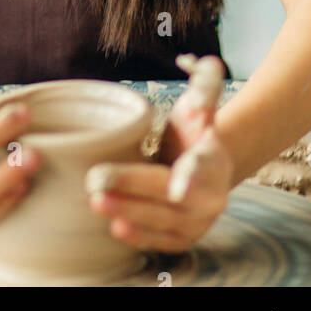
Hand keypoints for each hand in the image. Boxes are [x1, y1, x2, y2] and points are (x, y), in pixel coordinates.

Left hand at [84, 54, 233, 253]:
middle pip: (171, 194)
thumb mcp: (199, 102)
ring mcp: (199, 221)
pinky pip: (161, 241)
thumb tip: (206, 68)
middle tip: (96, 179)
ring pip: (163, 221)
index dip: (192, 177)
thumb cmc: (193, 130)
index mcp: (214, 158)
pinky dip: (139, 236)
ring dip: (129, 213)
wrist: (201, 166)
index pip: (203, 167)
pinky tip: (114, 227)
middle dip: (134, 188)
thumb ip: (205, 85)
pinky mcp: (183, 238)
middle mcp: (212, 195)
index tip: (177, 187)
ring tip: (96, 201)